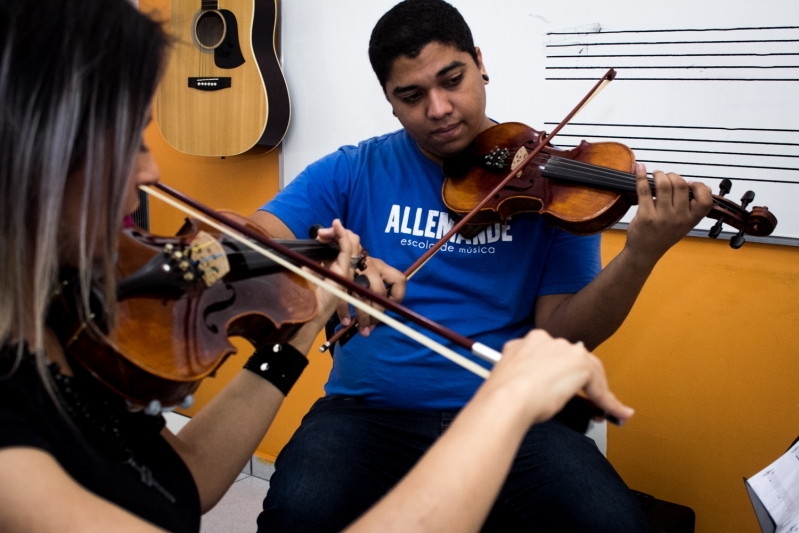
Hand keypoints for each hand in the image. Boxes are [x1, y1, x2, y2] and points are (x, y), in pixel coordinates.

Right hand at [335, 255, 405, 336]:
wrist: (332, 248)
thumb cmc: (355, 263)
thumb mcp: (370, 269)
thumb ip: (379, 285)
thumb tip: (384, 310)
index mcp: (381, 266)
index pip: (399, 280)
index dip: (397, 297)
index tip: (389, 308)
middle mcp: (370, 268)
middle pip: (379, 293)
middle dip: (378, 314)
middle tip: (373, 327)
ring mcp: (355, 271)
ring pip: (362, 298)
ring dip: (363, 318)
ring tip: (364, 331)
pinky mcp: (340, 276)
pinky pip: (343, 297)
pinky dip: (344, 312)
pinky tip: (346, 321)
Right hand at [485, 330, 633, 426]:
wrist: (507, 399)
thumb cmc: (504, 396)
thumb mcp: (511, 378)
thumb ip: (526, 375)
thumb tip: (538, 389)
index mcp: (528, 342)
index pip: (554, 356)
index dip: (562, 375)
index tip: (563, 389)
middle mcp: (548, 341)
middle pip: (574, 360)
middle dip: (581, 382)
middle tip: (586, 402)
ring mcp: (565, 350)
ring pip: (589, 372)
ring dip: (598, 392)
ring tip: (602, 410)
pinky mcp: (581, 364)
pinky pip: (600, 387)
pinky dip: (609, 402)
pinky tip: (614, 413)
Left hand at [625, 163, 712, 266]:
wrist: (645, 252)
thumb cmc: (664, 235)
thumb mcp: (685, 224)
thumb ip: (694, 208)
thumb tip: (707, 189)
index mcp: (691, 219)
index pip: (705, 200)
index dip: (699, 187)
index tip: (690, 183)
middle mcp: (679, 218)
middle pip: (680, 185)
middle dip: (672, 176)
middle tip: (666, 177)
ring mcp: (662, 217)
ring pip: (663, 185)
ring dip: (658, 174)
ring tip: (655, 175)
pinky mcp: (645, 216)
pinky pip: (644, 190)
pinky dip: (641, 177)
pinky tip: (640, 169)